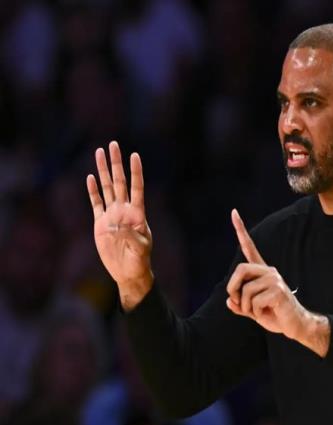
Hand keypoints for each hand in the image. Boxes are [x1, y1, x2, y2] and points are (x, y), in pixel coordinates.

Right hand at [87, 141, 152, 310]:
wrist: (128, 271)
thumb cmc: (139, 260)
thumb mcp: (140, 249)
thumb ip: (131, 237)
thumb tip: (117, 227)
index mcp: (137, 213)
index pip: (137, 187)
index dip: (136, 172)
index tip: (135, 155)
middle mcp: (124, 210)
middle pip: (120, 181)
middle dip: (116, 163)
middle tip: (113, 144)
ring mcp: (112, 215)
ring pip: (107, 188)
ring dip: (103, 171)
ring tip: (100, 152)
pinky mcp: (101, 223)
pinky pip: (96, 203)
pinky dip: (93, 191)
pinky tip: (91, 178)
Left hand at [226, 209, 305, 339]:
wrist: (296, 326)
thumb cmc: (275, 315)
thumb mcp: (253, 311)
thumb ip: (241, 305)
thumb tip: (229, 302)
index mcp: (262, 272)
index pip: (249, 247)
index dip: (240, 230)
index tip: (233, 212)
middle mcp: (269, 271)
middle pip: (240, 269)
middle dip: (233, 288)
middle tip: (236, 301)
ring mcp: (274, 280)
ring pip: (246, 291)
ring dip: (246, 307)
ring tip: (257, 312)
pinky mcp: (278, 291)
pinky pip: (254, 302)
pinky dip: (255, 313)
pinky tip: (266, 313)